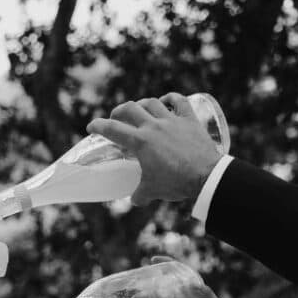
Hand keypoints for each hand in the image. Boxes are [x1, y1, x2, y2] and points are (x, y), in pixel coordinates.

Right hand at [86, 93, 222, 205]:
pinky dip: (171, 98)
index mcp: (140, 142)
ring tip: (138, 108)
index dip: (99, 126)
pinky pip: (179, 102)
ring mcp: (172, 120)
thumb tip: (135, 199)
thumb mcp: (152, 191)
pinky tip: (166, 100)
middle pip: (131, 109)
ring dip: (142, 103)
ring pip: (152, 103)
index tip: (91, 126)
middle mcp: (153, 126)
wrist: (205, 176)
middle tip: (116, 117)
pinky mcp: (189, 120)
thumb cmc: (175, 183)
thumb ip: (139, 195)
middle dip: (119, 111)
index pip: (113, 129)